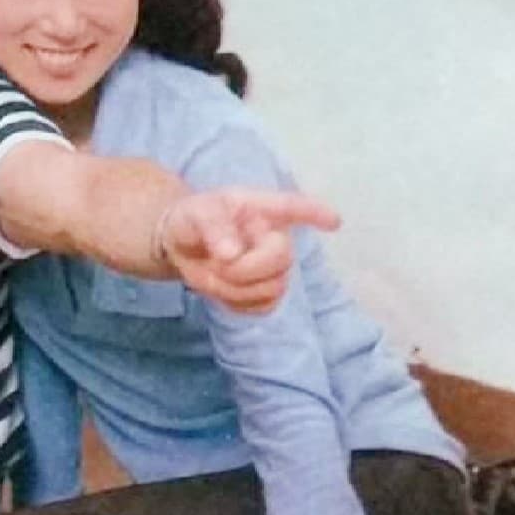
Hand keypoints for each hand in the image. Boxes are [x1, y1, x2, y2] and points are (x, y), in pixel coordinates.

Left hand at [161, 189, 340, 312]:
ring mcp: (272, 265)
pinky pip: (264, 306)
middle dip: (246, 269)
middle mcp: (273, 235)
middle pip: (282, 259)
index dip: (315, 213)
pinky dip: (239, 303)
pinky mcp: (264, 291)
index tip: (334, 222)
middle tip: (217, 264)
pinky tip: (224, 290)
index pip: (292, 207)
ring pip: (274, 288)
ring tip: (214, 273)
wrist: (179, 245)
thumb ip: (213, 228)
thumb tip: (232, 254)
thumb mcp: (196, 214)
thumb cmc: (193, 220)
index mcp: (259, 209)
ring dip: (237, 288)